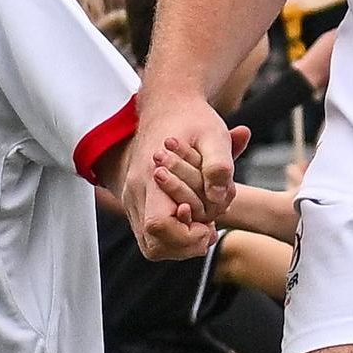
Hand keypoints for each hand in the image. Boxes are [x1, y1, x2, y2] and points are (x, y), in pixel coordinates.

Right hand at [116, 94, 237, 257]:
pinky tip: (195, 221)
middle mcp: (134, 194)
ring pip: (151, 246)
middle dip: (186, 245)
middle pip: (153, 245)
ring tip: (205, 226)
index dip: (185, 234)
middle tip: (210, 229)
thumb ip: (219, 165)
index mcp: (149, 177)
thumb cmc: (192, 120)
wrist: (168, 106)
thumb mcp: (213, 134)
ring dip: (181, 245)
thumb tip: (219, 197)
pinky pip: (152, 236)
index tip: (208, 224)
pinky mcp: (138, 205)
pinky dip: (175, 237)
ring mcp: (132, 202)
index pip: (158, 225)